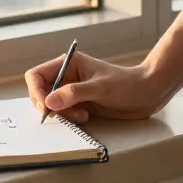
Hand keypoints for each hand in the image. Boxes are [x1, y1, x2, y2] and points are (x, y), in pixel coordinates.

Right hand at [24, 52, 172, 123]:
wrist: (146, 94)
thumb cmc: (127, 84)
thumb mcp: (100, 88)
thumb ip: (74, 94)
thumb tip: (49, 102)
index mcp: (68, 64)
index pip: (36, 75)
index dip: (37, 92)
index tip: (47, 108)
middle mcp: (66, 76)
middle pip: (40, 92)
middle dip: (49, 106)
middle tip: (65, 115)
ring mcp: (72, 91)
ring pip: (50, 106)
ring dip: (61, 115)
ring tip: (81, 116)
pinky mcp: (78, 104)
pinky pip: (62, 114)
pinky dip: (68, 119)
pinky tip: (84, 117)